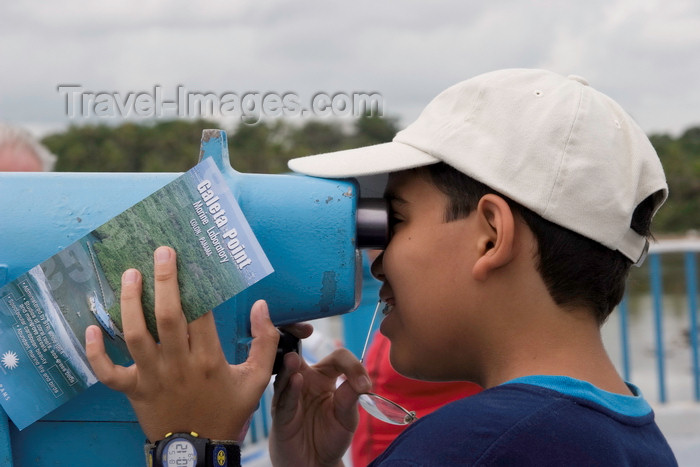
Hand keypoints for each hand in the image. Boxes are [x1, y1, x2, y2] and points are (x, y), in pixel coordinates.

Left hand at [85, 246, 279, 441]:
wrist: (200, 451)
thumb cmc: (228, 411)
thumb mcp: (257, 379)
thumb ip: (265, 342)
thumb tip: (260, 305)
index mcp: (209, 359)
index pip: (201, 313)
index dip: (196, 284)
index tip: (192, 259)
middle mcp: (179, 364)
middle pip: (168, 316)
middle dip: (164, 281)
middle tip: (162, 252)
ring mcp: (152, 377)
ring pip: (135, 335)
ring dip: (131, 303)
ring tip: (130, 275)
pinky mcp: (133, 390)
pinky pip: (107, 372)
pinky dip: (95, 352)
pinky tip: (91, 327)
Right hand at [269, 347, 371, 466]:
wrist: (315, 464)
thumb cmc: (330, 437)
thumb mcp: (347, 418)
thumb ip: (351, 399)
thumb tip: (360, 382)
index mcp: (324, 376)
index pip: (336, 358)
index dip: (351, 365)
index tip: (364, 384)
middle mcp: (305, 380)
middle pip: (301, 354)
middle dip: (297, 337)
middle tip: (304, 332)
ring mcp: (291, 395)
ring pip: (288, 374)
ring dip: (291, 366)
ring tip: (295, 360)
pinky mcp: (281, 414)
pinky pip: (284, 399)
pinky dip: (290, 390)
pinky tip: (296, 381)